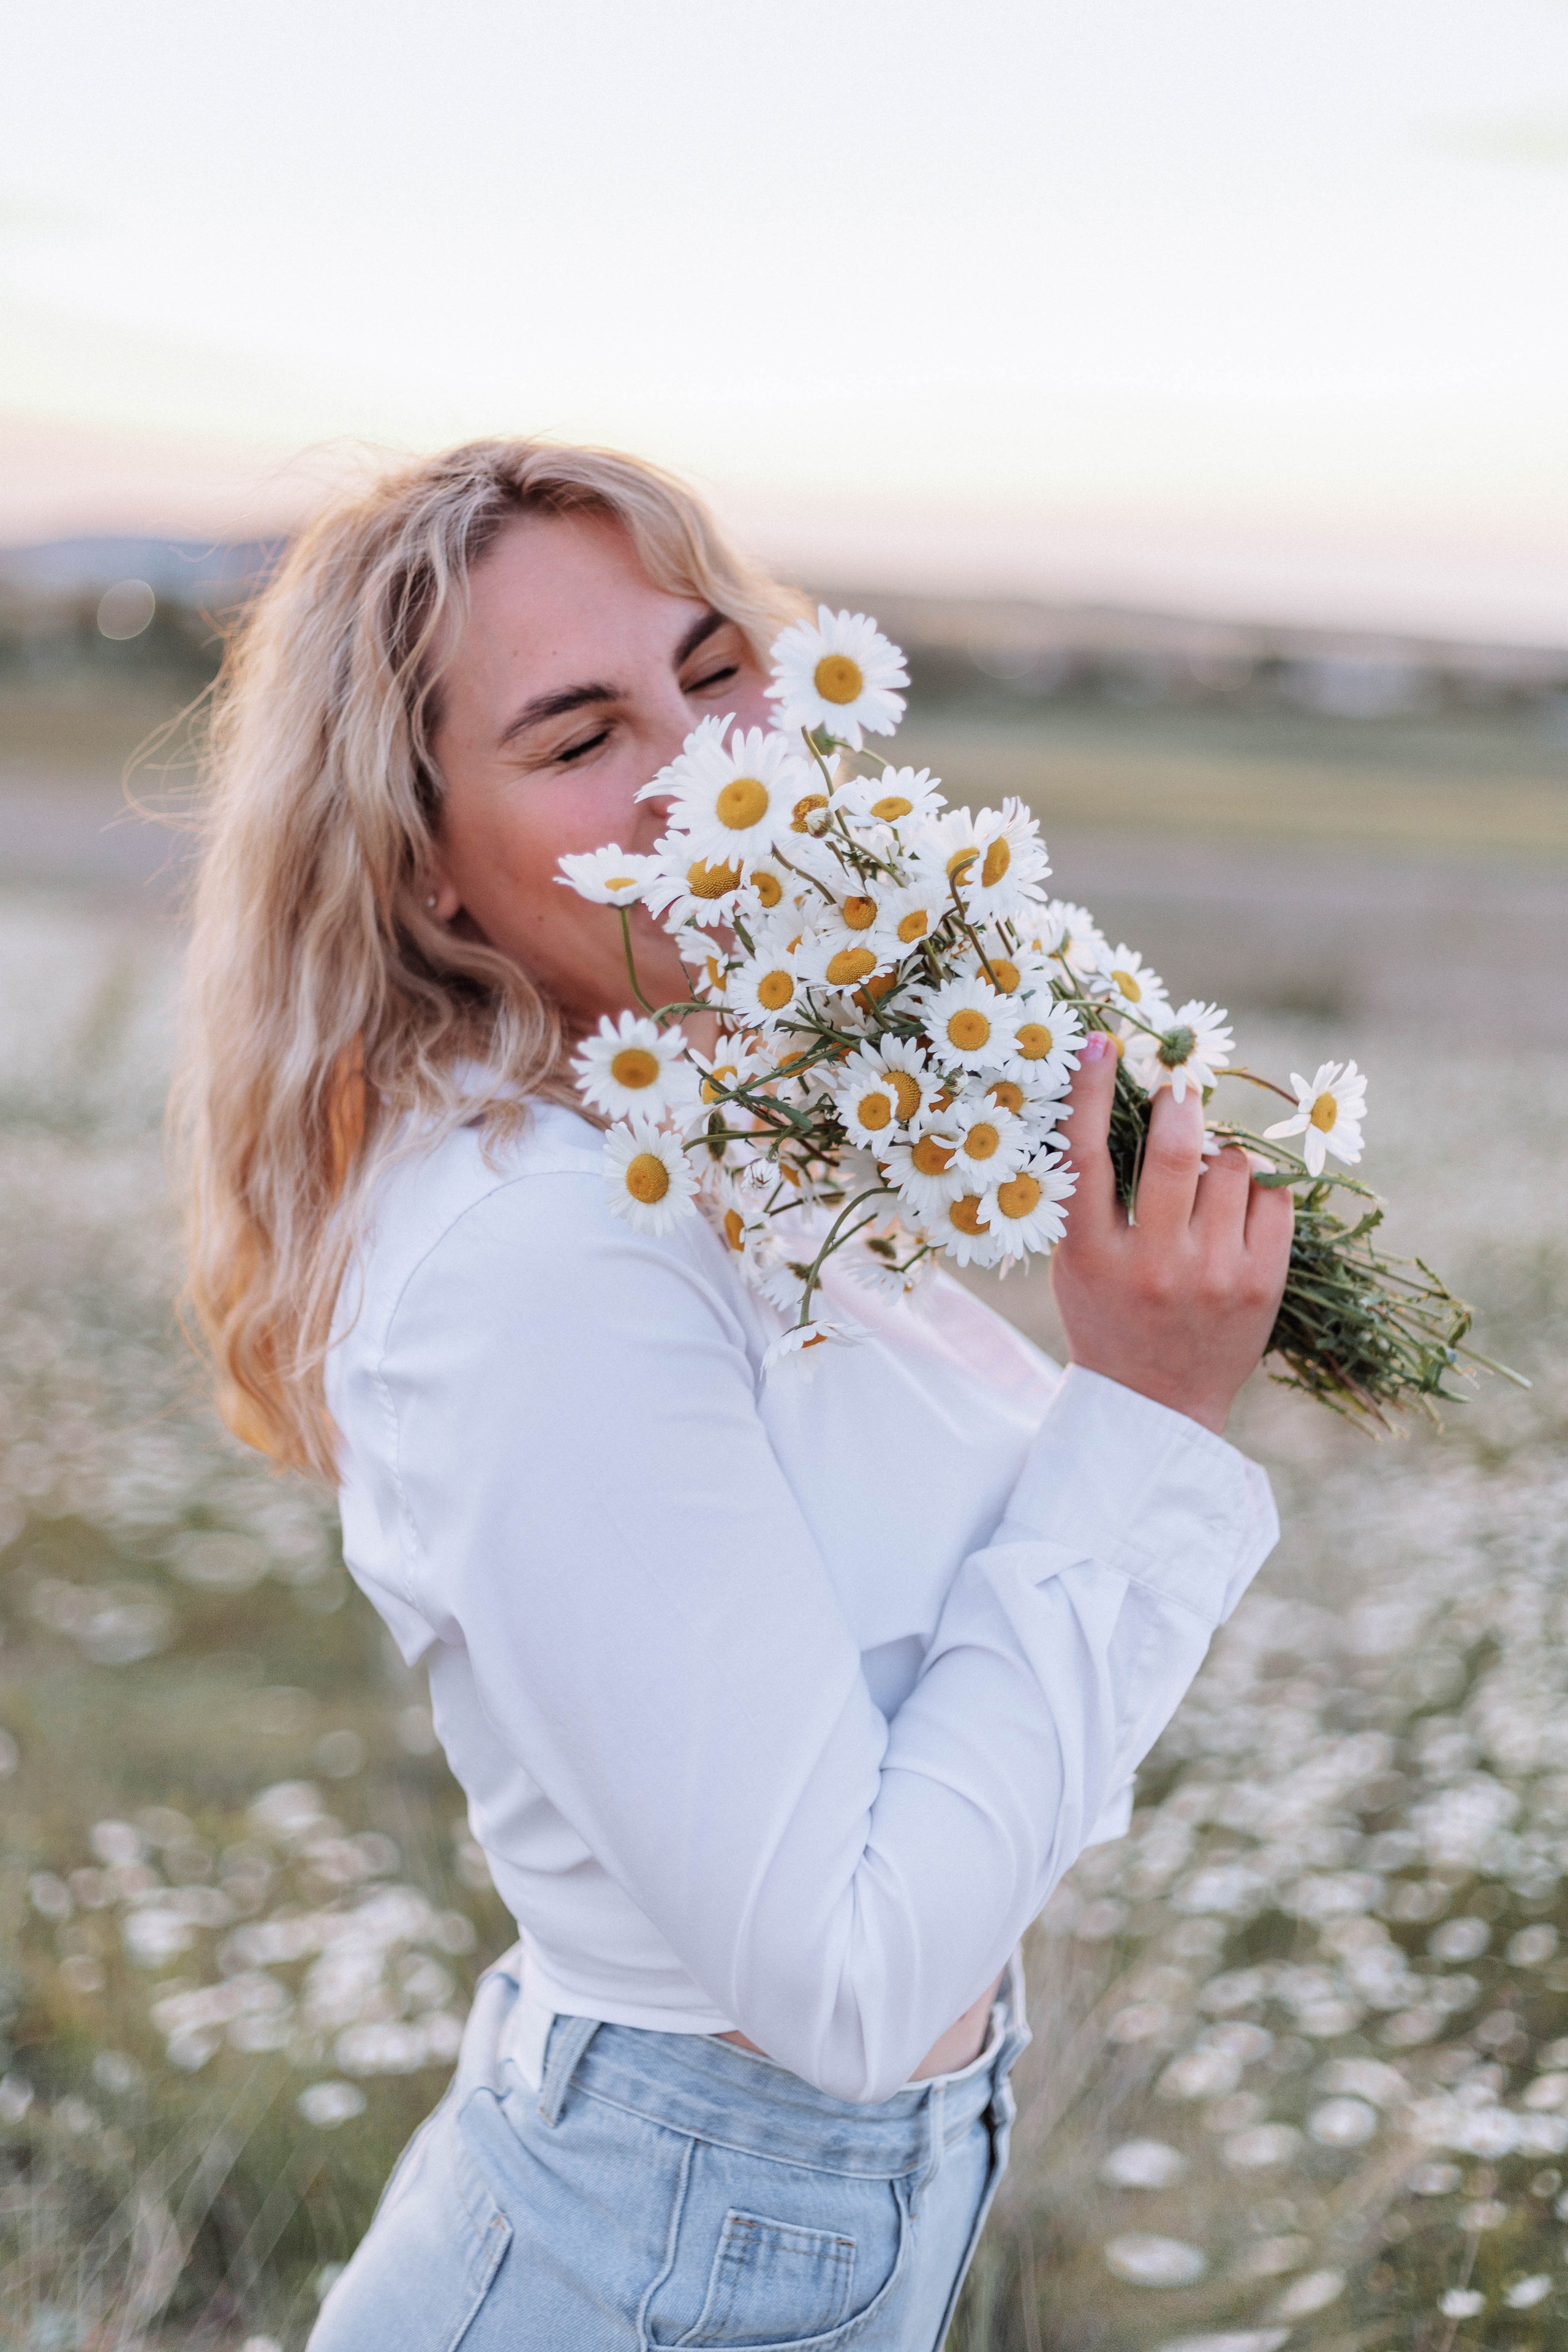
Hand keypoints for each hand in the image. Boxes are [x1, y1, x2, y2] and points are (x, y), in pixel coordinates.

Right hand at [1049, 1034, 1293, 1434]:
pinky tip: (1238, 1207)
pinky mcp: (1262, 1284)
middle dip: (1181, 1107)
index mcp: (1092, 1255)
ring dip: (1219, 1156)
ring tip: (1206, 1183)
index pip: (1087, 1155)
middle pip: (1173, 1150)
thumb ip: (1089, 1194)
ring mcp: (1214, 1276)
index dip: (1092, 1092)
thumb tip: (1120, 1098)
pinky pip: (1274, 1197)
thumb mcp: (1077, 1259)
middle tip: (1180, 1094)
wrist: (1155, 1402)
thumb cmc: (1108, 1314)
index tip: (1103, 1045)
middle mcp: (1153, 1265)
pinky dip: (1258, 1186)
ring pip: (1231, 1167)